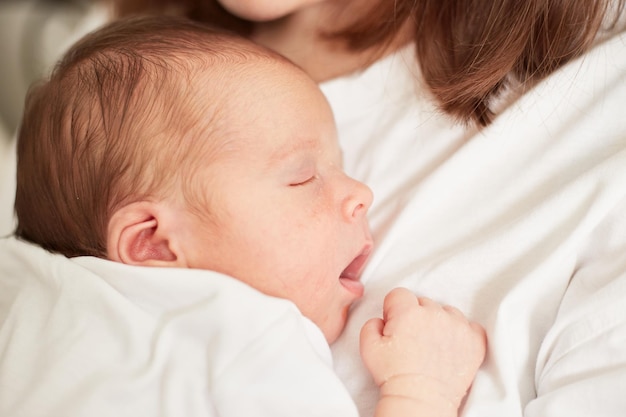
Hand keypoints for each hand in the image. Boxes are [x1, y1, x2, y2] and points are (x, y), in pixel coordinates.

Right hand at [360, 288, 485, 409]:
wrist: (419, 400)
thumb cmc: (394, 376)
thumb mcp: (368, 347)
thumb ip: (371, 323)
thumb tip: (382, 319)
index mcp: (408, 312)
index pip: (400, 294)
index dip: (394, 310)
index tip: (395, 325)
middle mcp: (435, 314)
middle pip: (423, 301)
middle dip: (416, 316)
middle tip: (412, 339)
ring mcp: (458, 326)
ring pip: (447, 311)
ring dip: (440, 322)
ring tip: (432, 344)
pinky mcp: (475, 341)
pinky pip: (471, 325)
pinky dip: (463, 333)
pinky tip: (451, 346)